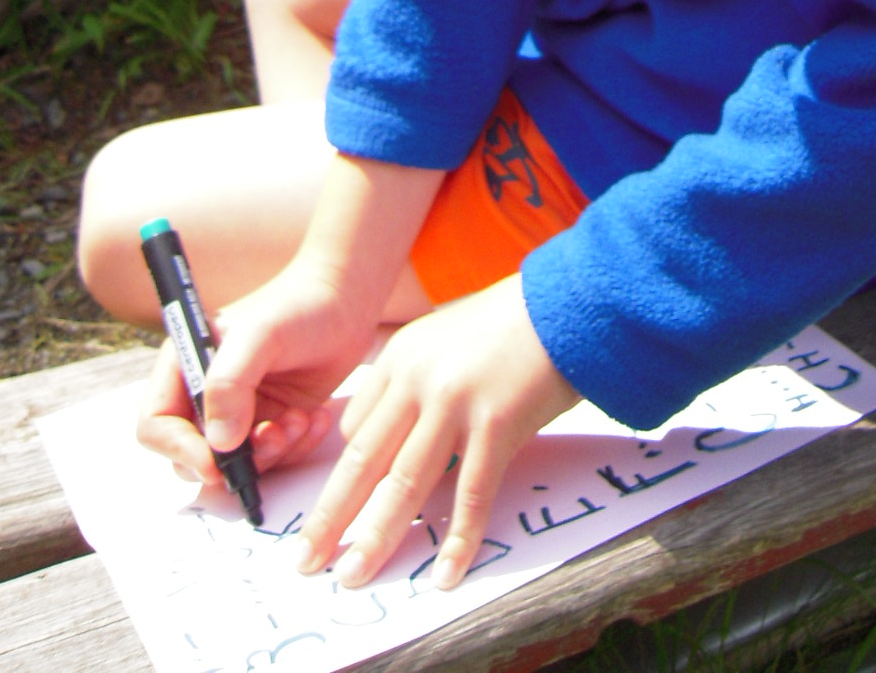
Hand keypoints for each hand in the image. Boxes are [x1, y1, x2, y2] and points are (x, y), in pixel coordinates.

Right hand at [137, 256, 376, 488]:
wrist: (347, 298)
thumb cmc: (299, 304)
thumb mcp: (260, 335)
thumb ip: (230, 384)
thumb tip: (219, 442)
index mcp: (188, 366)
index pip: (157, 424)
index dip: (178, 450)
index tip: (215, 462)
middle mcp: (209, 393)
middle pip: (195, 456)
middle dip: (234, 460)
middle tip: (273, 435)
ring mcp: (243, 411)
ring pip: (239, 464)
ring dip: (272, 453)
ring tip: (301, 420)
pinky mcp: (275, 420)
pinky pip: (275, 458)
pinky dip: (295, 448)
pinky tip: (317, 417)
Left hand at [294, 273, 576, 591]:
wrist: (569, 300)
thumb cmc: (512, 322)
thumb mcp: (447, 337)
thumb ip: (419, 380)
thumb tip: (399, 435)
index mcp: (402, 357)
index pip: (357, 429)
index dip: (342, 477)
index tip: (330, 514)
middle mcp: (419, 379)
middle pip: (365, 461)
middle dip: (331, 518)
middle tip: (306, 560)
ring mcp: (456, 402)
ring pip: (405, 483)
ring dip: (376, 537)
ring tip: (353, 576)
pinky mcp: (497, 423)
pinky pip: (471, 493)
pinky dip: (457, 539)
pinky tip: (445, 573)